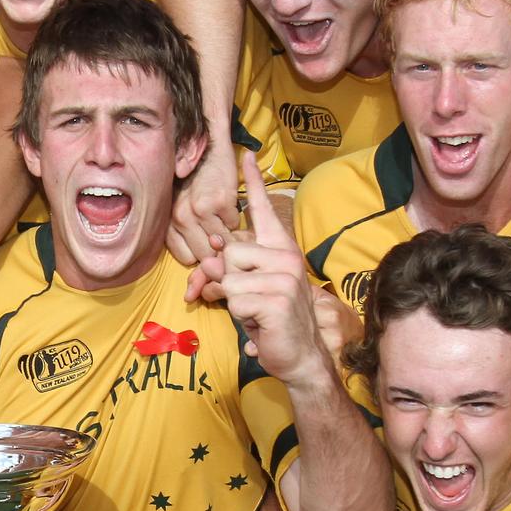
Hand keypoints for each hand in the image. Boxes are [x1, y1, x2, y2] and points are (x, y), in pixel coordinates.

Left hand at [168, 145, 241, 267]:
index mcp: (169, 222)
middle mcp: (181, 217)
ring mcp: (200, 209)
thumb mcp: (178, 206)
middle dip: (217, 251)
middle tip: (223, 238)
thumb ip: (182, 234)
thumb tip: (195, 272)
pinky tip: (229, 206)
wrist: (205, 147)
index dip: (200, 255)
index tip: (208, 246)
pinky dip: (235, 219)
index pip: (186, 259)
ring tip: (225, 221)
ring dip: (228, 235)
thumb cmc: (192, 180)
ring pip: (222, 242)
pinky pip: (234, 225)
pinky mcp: (220, 201)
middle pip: (205, 256)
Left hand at [208, 151, 339, 388]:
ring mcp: (284, 276)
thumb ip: (228, 270)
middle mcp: (286, 256)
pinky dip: (240, 316)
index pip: (264, 210)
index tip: (247, 155)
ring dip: (234, 301)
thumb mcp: (245, 290)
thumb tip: (211, 261)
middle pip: (229, 252)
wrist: (299, 355)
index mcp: (280, 249)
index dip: (254, 183)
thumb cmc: (270, 320)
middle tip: (251, 301)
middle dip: (228, 281)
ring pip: (228, 277)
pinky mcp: (278, 298)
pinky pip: (234, 299)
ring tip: (256, 312)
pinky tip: (261, 323)